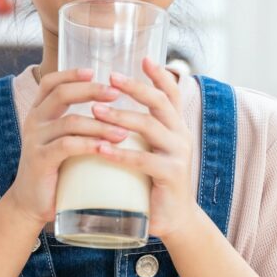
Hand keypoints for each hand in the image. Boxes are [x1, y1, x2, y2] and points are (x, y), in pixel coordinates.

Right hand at [6, 68, 128, 228]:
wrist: (31, 203)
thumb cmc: (55, 171)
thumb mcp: (63, 141)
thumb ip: (79, 125)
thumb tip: (116, 110)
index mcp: (39, 113)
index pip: (51, 82)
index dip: (71, 74)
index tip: (95, 71)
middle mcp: (34, 121)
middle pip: (61, 93)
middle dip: (91, 90)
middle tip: (117, 94)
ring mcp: (35, 140)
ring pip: (70, 121)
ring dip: (100, 124)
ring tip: (124, 131)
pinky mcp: (40, 160)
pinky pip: (67, 145)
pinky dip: (90, 144)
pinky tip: (108, 148)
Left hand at [93, 57, 202, 242]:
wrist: (172, 219)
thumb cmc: (152, 182)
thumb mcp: (148, 149)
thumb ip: (137, 130)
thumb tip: (105, 106)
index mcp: (175, 126)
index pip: (170, 93)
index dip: (158, 74)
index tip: (142, 58)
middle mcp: (180, 135)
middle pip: (159, 102)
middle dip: (134, 87)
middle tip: (109, 78)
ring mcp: (178, 154)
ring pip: (149, 126)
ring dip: (120, 116)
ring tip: (95, 111)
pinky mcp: (170, 175)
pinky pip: (144, 159)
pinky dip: (120, 153)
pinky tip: (100, 148)